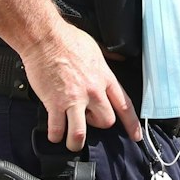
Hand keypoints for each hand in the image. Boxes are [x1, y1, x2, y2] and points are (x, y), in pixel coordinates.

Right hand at [19, 22, 141, 151]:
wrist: (45, 38)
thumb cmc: (67, 39)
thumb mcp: (96, 48)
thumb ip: (107, 59)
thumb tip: (117, 59)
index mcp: (104, 78)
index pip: (125, 105)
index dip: (132, 124)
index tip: (135, 135)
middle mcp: (92, 91)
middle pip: (106, 122)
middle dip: (97, 124)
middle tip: (87, 118)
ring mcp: (74, 99)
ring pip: (81, 134)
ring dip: (76, 141)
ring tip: (71, 141)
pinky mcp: (54, 103)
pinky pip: (57, 129)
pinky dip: (55, 136)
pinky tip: (54, 134)